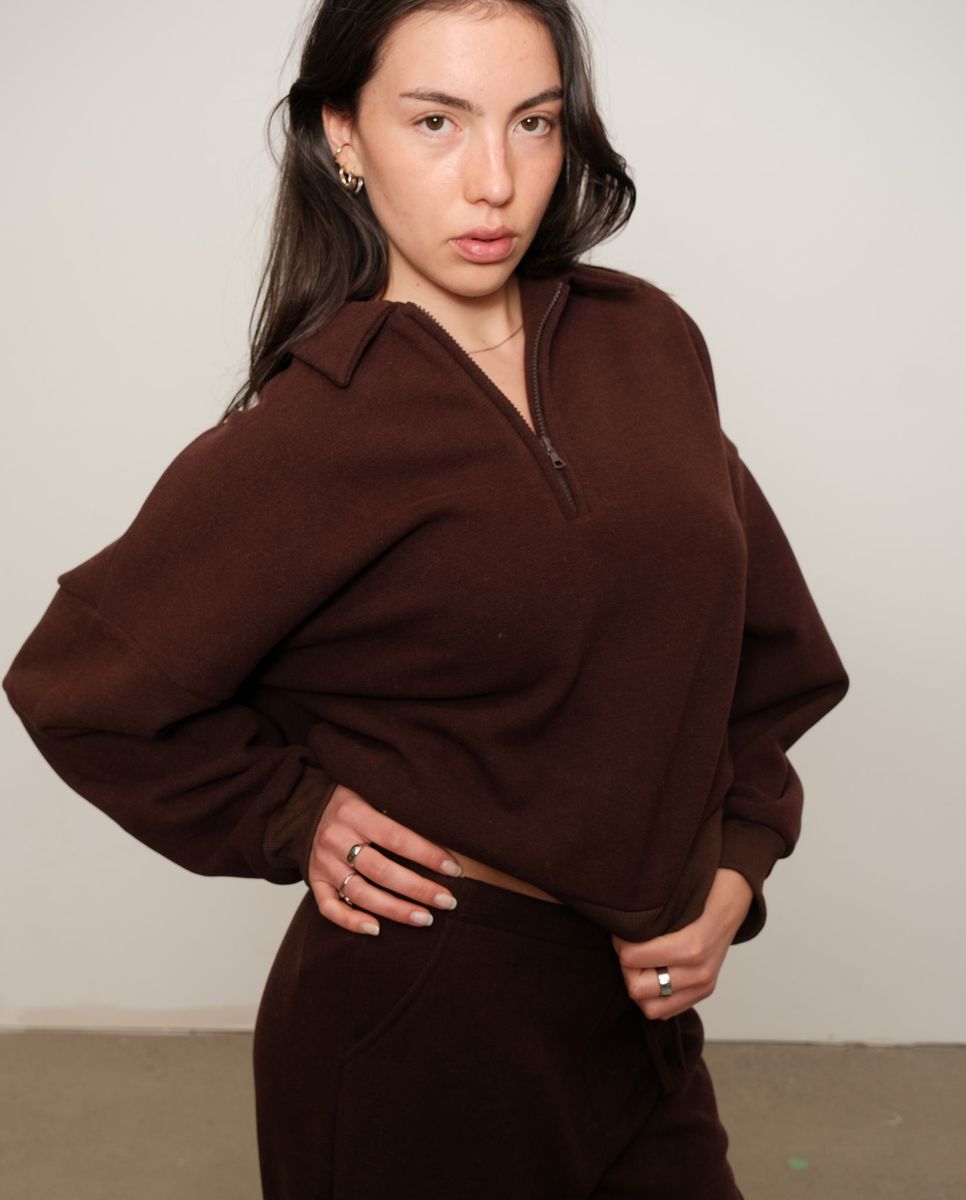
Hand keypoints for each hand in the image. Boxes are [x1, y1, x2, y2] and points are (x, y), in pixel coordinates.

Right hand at [306, 782, 463, 934]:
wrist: (306, 804)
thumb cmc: (353, 799)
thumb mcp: (372, 790)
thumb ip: (398, 807)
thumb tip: (444, 825)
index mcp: (354, 812)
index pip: (396, 837)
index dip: (427, 855)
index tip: (454, 870)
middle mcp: (336, 838)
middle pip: (381, 871)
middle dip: (418, 889)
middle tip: (447, 901)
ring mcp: (323, 862)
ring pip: (361, 893)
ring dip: (395, 910)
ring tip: (425, 918)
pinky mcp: (315, 880)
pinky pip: (329, 908)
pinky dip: (351, 921)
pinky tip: (376, 930)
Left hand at [610, 868, 753, 1018]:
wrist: (731, 902)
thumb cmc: (699, 897)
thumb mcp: (673, 902)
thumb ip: (648, 919)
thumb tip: (616, 925)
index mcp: (690, 947)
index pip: (631, 958)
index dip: (620, 942)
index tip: (623, 931)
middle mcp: (698, 972)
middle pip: (637, 989)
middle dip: (627, 968)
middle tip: (629, 948)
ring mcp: (703, 986)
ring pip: (650, 1007)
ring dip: (639, 985)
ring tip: (640, 963)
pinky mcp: (704, 992)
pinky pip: (666, 1010)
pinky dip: (654, 996)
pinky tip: (653, 973)